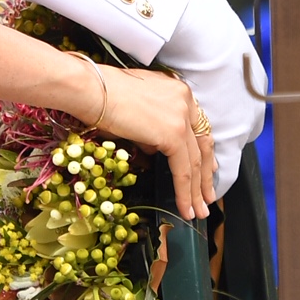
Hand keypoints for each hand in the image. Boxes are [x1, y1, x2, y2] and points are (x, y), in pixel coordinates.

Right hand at [94, 66, 214, 216]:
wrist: (91, 89)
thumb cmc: (101, 94)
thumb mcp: (135, 108)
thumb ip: (152, 126)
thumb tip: (154, 146)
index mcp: (177, 91)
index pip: (197, 126)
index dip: (203, 150)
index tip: (208, 167)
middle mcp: (184, 101)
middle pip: (202, 144)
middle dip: (206, 174)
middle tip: (207, 195)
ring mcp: (181, 117)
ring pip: (196, 161)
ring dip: (197, 190)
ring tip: (198, 210)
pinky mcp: (174, 134)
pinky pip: (184, 171)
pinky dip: (185, 192)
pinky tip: (185, 207)